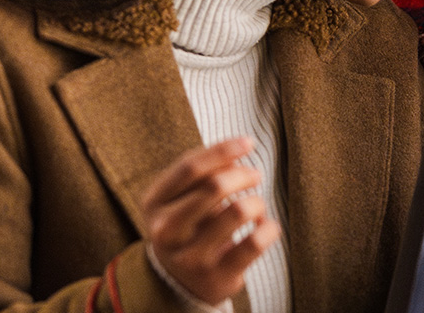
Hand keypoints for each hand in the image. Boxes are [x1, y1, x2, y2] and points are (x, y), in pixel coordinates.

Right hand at [142, 138, 280, 305]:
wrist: (182, 280)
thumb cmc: (190, 223)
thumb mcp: (184, 196)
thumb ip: (205, 172)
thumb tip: (238, 151)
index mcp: (154, 203)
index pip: (190, 167)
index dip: (223, 150)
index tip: (249, 142)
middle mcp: (165, 231)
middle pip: (215, 186)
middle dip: (244, 175)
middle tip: (255, 176)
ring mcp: (189, 257)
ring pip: (239, 211)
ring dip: (257, 202)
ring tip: (256, 205)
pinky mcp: (216, 276)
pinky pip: (255, 242)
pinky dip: (269, 227)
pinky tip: (264, 226)